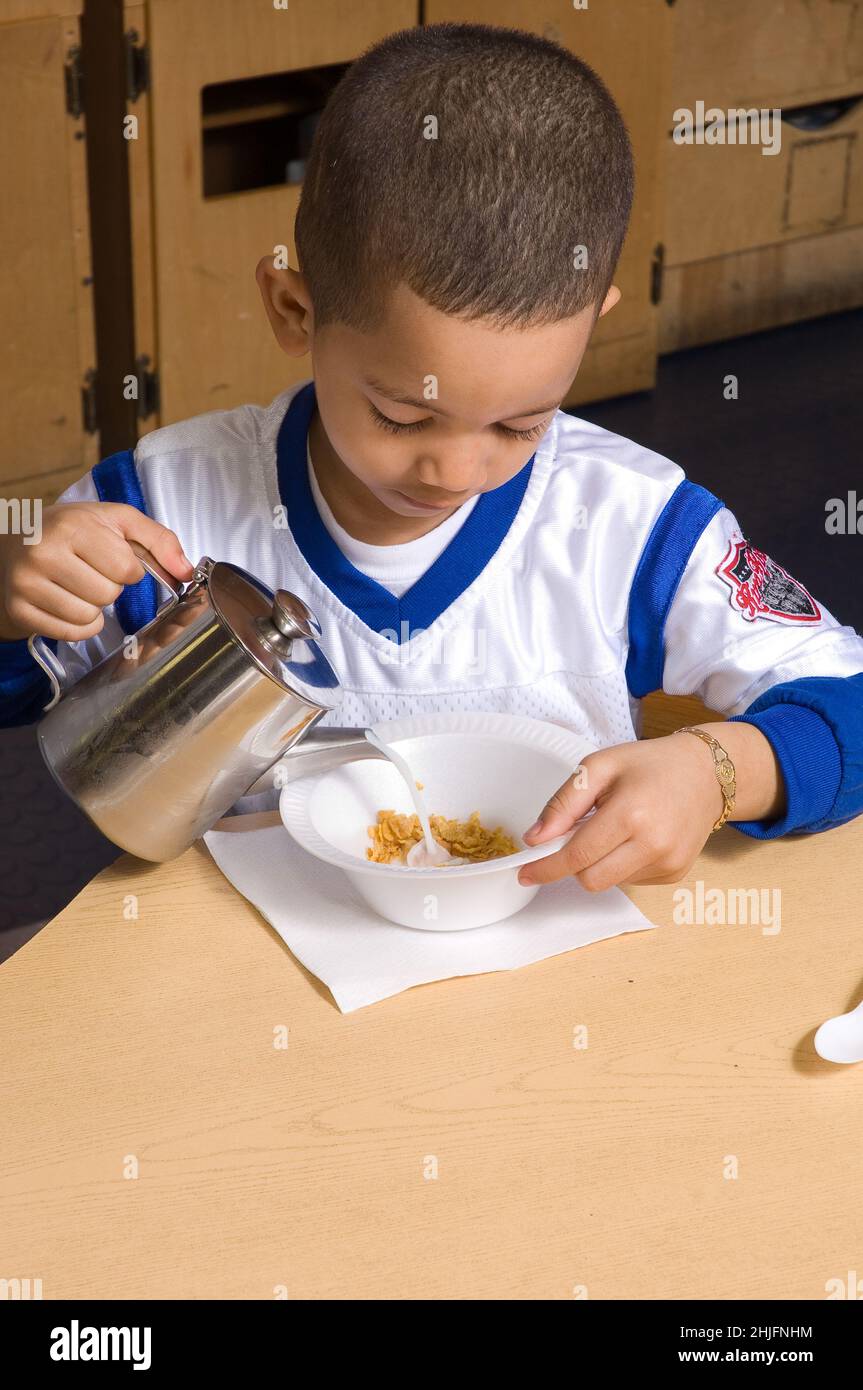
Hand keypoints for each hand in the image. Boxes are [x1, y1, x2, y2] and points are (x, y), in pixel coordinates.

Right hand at [0, 502, 193, 642]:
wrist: (14, 543)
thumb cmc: (72, 531)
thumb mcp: (117, 521)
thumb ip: (159, 540)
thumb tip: (187, 572)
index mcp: (73, 526)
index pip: (127, 569)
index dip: (129, 569)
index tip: (111, 558)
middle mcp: (44, 553)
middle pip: (108, 595)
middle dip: (109, 587)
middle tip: (91, 572)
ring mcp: (27, 583)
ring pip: (90, 617)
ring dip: (95, 608)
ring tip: (79, 586)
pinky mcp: (21, 610)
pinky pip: (71, 633)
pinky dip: (80, 625)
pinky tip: (68, 603)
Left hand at [517, 733, 731, 892]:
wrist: (707, 773)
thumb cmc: (650, 764)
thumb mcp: (600, 766)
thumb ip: (563, 803)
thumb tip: (535, 839)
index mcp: (631, 813)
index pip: (577, 856)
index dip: (546, 867)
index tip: (524, 873)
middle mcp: (653, 844)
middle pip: (590, 879)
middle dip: (573, 864)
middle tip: (574, 836)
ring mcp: (669, 862)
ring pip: (609, 883)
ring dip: (599, 863)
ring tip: (615, 827)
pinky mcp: (676, 873)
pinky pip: (631, 881)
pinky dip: (621, 865)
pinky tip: (635, 837)